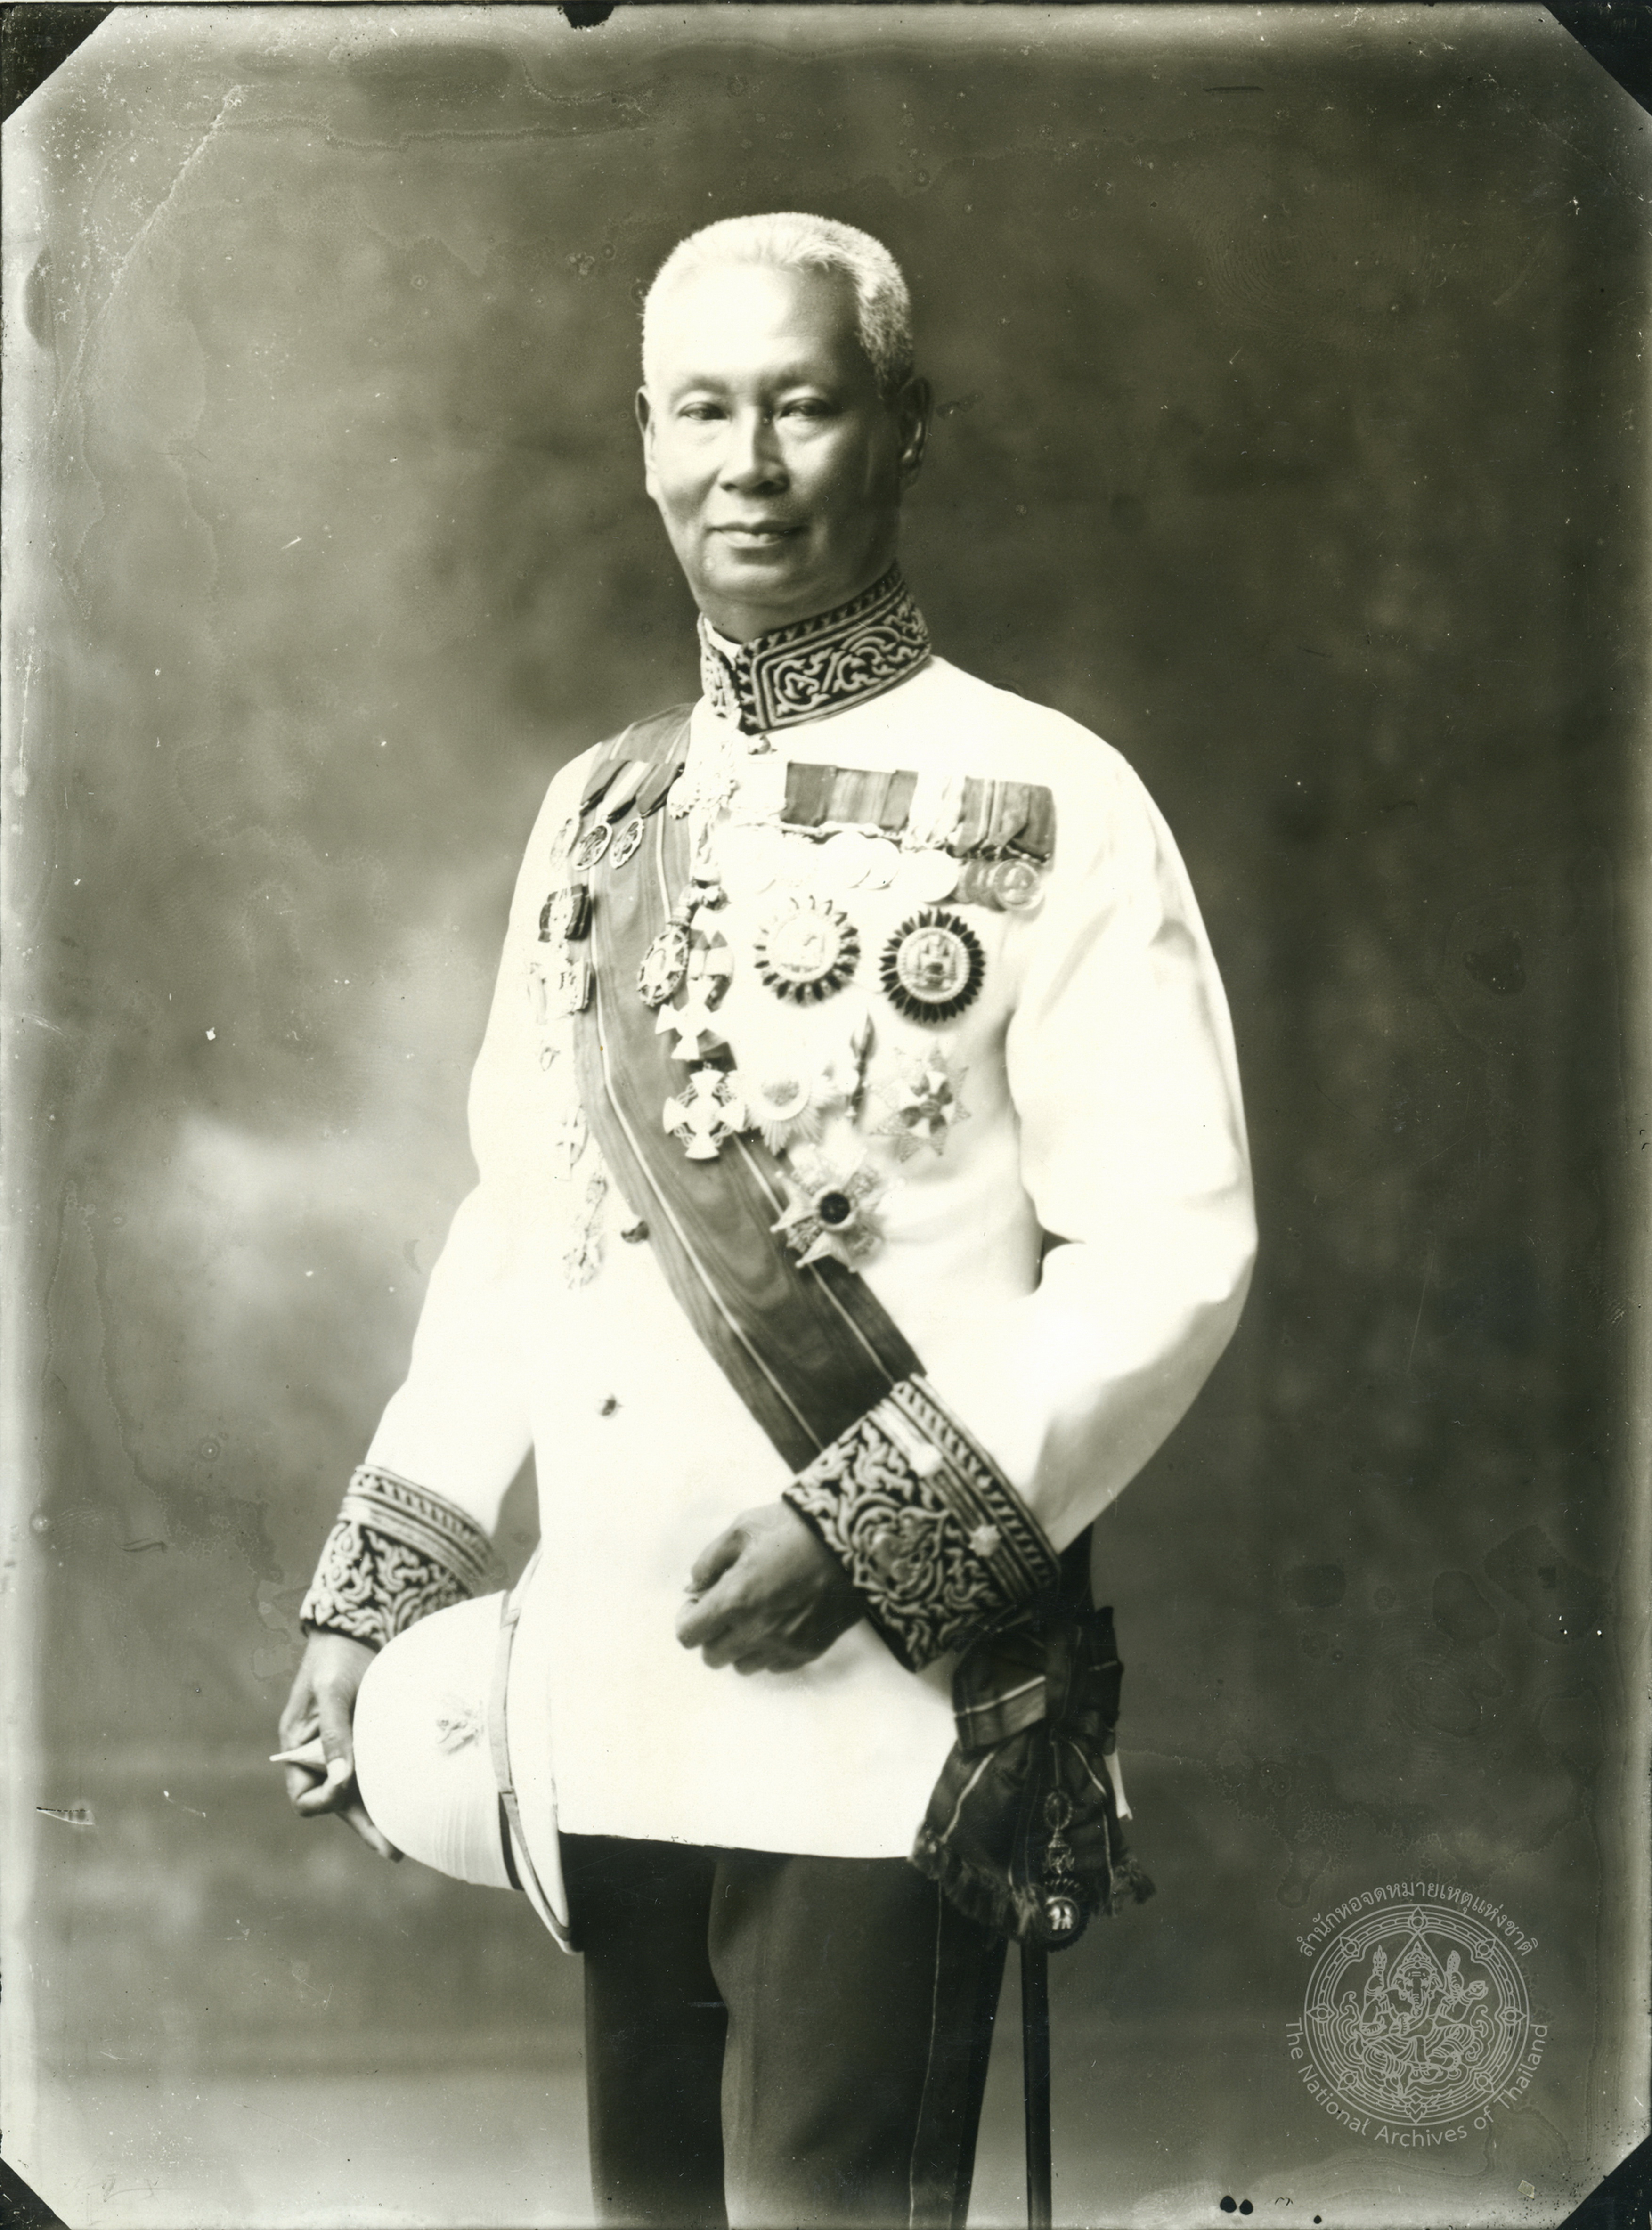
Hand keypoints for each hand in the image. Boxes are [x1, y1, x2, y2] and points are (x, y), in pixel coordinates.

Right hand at [277, 1632, 400, 1859]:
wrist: (356, 1632)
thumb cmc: (336, 1659)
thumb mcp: (332, 1692)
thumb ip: (335, 1734)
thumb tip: (343, 1779)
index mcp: (298, 1749)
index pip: (305, 1796)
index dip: (326, 1799)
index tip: (348, 1786)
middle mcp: (321, 1758)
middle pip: (338, 1804)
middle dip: (363, 1826)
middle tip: (394, 1850)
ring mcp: (346, 1752)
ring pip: (360, 1795)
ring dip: (380, 1817)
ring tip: (408, 1841)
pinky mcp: (369, 1743)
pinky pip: (376, 1775)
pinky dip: (390, 1791)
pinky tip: (413, 1806)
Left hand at [675, 1501, 861, 1674]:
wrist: (852, 1539)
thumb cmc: (795, 1528)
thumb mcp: (743, 1529)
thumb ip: (710, 1561)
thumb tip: (694, 1585)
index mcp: (734, 1599)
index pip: (689, 1635)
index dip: (689, 1619)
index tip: (699, 1604)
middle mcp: (756, 1630)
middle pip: (712, 1657)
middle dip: (712, 1634)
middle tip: (726, 1609)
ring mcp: (784, 1645)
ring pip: (742, 1666)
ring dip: (740, 1645)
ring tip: (755, 1616)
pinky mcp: (808, 1651)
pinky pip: (774, 1665)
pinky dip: (769, 1649)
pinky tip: (780, 1621)